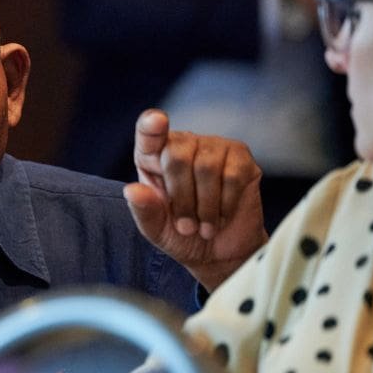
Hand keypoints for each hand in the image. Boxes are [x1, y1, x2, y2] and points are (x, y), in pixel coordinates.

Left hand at [123, 109, 266, 289]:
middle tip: (187, 227)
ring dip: (205, 207)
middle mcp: (183, 144)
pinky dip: (225, 204)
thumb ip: (143, 210)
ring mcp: (214, 147)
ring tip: (204, 227)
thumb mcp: (156, 230)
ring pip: (207, 168)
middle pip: (178, 157)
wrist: (220, 252)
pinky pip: (232, 176)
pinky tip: (222, 217)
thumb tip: (131, 190)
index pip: (149, 134)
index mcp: (154, 157)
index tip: (156, 121)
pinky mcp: (241, 157)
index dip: (151, 126)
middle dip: (182, 199)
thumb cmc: (182, 236)